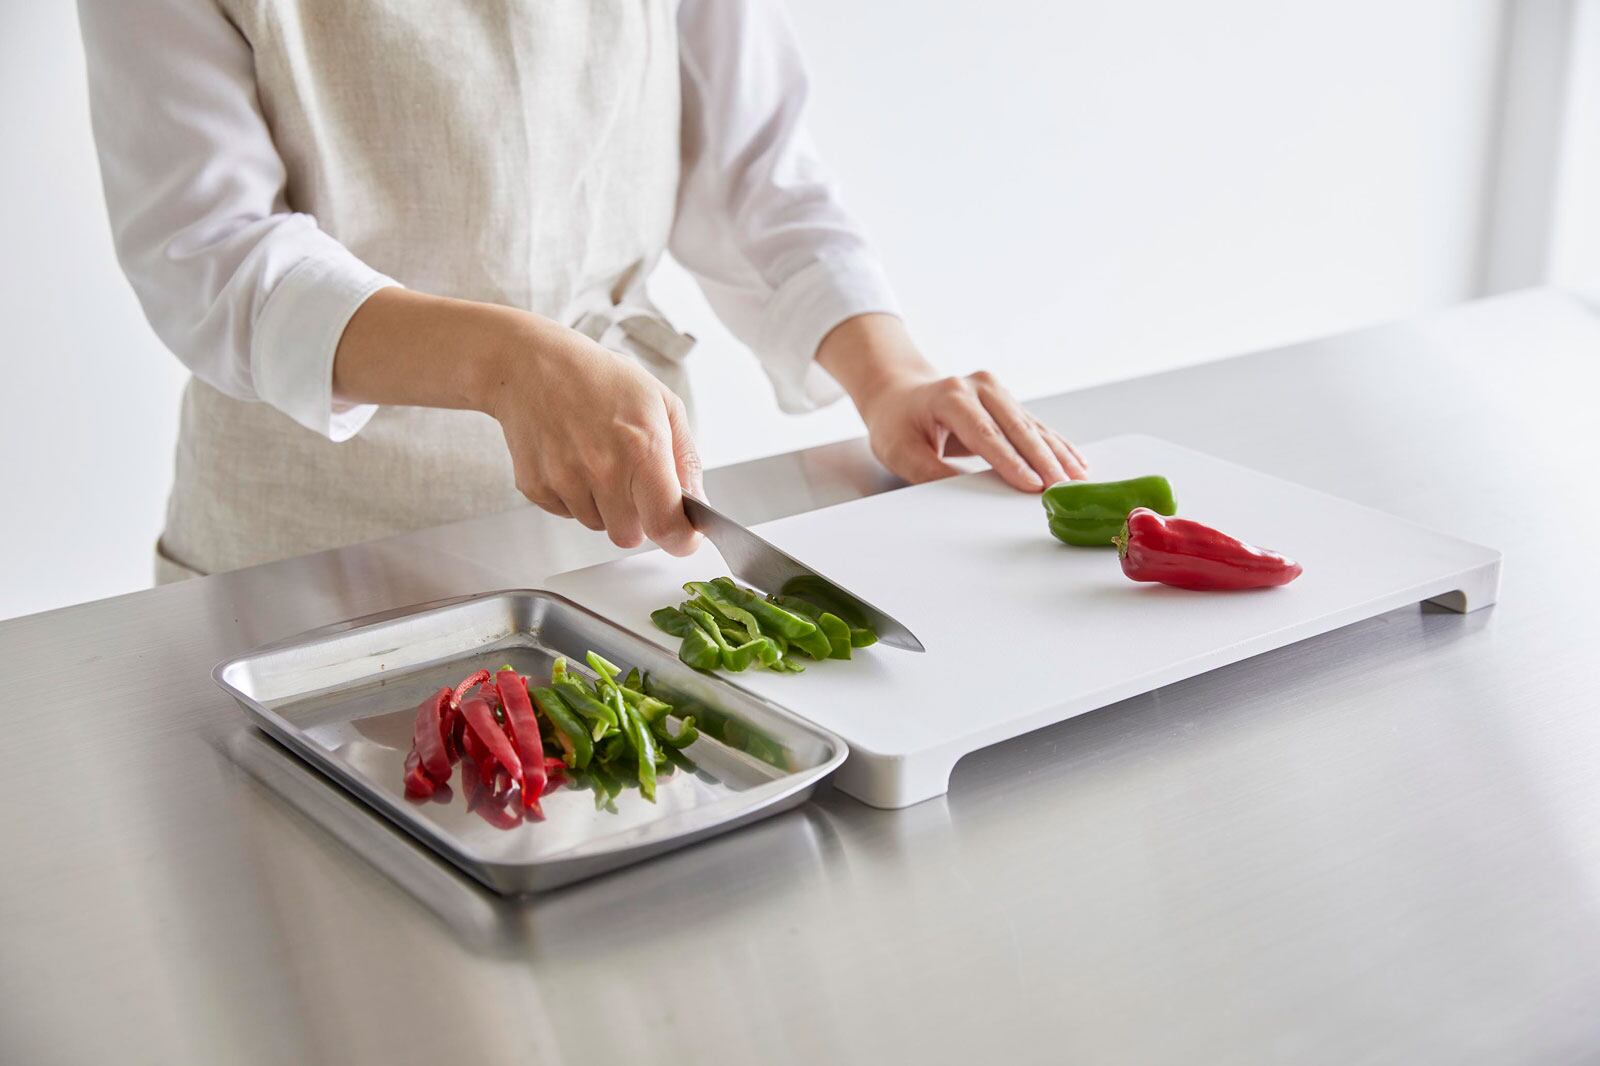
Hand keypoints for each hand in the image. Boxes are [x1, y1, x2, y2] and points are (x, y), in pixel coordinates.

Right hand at [332, 289, 703, 554]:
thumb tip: (699, 509)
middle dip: (635, 514)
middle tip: (628, 476)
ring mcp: (565, 479)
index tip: (685, 534)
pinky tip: (564, 455)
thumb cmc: (595, 376)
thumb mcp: (658, 402)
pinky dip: (569, 494)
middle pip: (631, 534)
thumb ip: (685, 459)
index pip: (671, 520)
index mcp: (642, 441)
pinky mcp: (533, 487)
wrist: (514, 356)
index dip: (681, 535)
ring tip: (592, 454)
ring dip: (601, 502)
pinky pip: (565, 513)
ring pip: (598, 527)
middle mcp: (604, 465)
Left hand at [816, 314, 1087, 490]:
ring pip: (1032, 426)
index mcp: (950, 397)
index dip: (1011, 462)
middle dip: (1043, 461)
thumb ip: (930, 472)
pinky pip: (1035, 425)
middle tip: (1064, 487)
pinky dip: (1056, 445)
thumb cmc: (897, 424)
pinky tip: (1075, 461)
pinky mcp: (1006, 400)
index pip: (986, 434)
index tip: (1032, 485)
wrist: (900, 395)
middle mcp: (978, 387)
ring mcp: (995, 390)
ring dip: (1057, 454)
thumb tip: (964, 493)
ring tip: (1080, 478)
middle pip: (1016, 428)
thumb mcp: (900, 451)